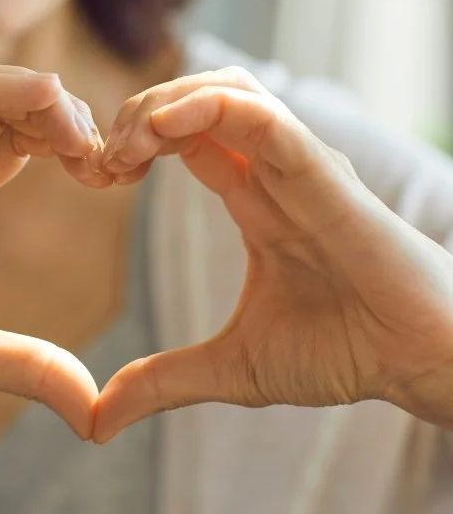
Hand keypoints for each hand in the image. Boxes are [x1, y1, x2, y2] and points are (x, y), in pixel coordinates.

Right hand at [0, 60, 108, 437]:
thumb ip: (31, 368)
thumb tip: (92, 410)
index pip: (17, 139)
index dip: (66, 141)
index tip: (107, 173)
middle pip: (8, 104)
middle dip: (65, 115)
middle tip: (105, 157)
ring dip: (40, 97)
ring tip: (81, 135)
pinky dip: (4, 93)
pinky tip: (50, 99)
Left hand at [94, 67, 452, 441]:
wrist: (419, 365)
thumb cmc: (343, 353)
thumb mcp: (231, 368)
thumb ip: (162, 382)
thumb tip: (97, 421)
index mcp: (254, 201)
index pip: (184, 140)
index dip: (132, 145)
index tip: (95, 176)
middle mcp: (273, 173)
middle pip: (197, 102)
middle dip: (136, 115)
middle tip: (99, 160)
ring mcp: (299, 167)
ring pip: (226, 92)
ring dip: (162, 104)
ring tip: (125, 145)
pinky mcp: (324, 176)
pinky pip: (263, 118)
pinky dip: (207, 108)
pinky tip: (160, 129)